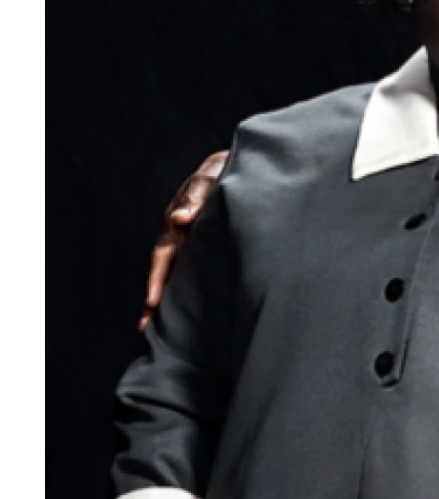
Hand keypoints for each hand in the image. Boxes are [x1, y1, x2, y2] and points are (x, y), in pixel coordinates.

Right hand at [138, 152, 227, 331]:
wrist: (233, 169)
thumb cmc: (219, 175)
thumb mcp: (209, 181)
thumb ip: (197, 197)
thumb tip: (181, 218)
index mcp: (176, 222)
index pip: (163, 254)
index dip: (156, 278)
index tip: (151, 302)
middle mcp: (178, 236)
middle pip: (162, 270)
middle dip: (152, 297)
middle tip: (144, 327)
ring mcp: (188, 242)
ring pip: (174, 272)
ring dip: (166, 297)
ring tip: (155, 330)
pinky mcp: (201, 246)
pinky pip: (189, 268)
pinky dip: (183, 286)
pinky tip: (185, 309)